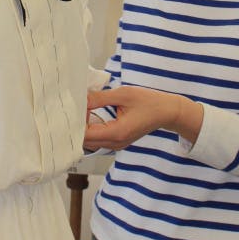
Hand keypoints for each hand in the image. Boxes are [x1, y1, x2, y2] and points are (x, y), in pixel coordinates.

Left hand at [83, 86, 202, 150]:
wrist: (166, 112)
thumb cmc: (148, 102)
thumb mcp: (123, 94)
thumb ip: (100, 98)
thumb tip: (80, 99)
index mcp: (117, 132)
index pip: (85, 134)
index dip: (75, 123)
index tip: (72, 108)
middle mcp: (115, 143)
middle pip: (85, 142)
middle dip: (76, 127)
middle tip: (72, 109)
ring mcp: (117, 145)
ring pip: (90, 142)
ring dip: (83, 129)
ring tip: (79, 111)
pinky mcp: (118, 142)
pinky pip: (98, 140)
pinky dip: (91, 130)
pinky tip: (89, 116)